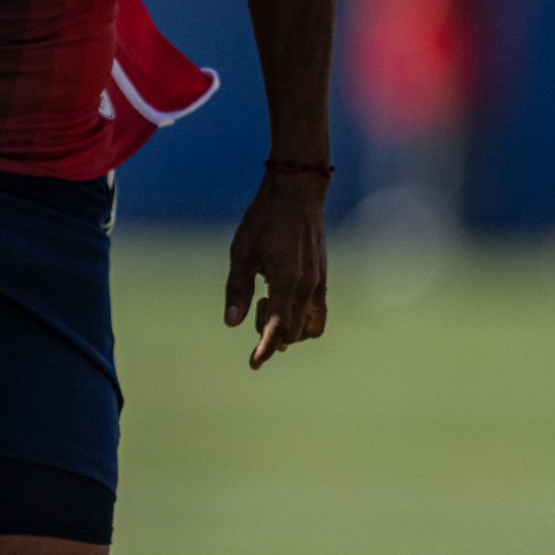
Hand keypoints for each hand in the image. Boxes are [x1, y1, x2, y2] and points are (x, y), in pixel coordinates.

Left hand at [224, 167, 328, 368]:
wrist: (297, 191)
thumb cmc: (264, 218)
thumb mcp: (242, 252)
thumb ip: (237, 289)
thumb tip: (231, 323)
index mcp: (286, 281)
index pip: (277, 328)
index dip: (264, 348)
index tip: (254, 364)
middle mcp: (308, 286)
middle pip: (294, 332)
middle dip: (272, 334)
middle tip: (251, 309)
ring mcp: (320, 282)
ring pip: (312, 326)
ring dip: (290, 329)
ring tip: (267, 305)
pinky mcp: (323, 276)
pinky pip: (318, 310)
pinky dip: (302, 317)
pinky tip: (281, 299)